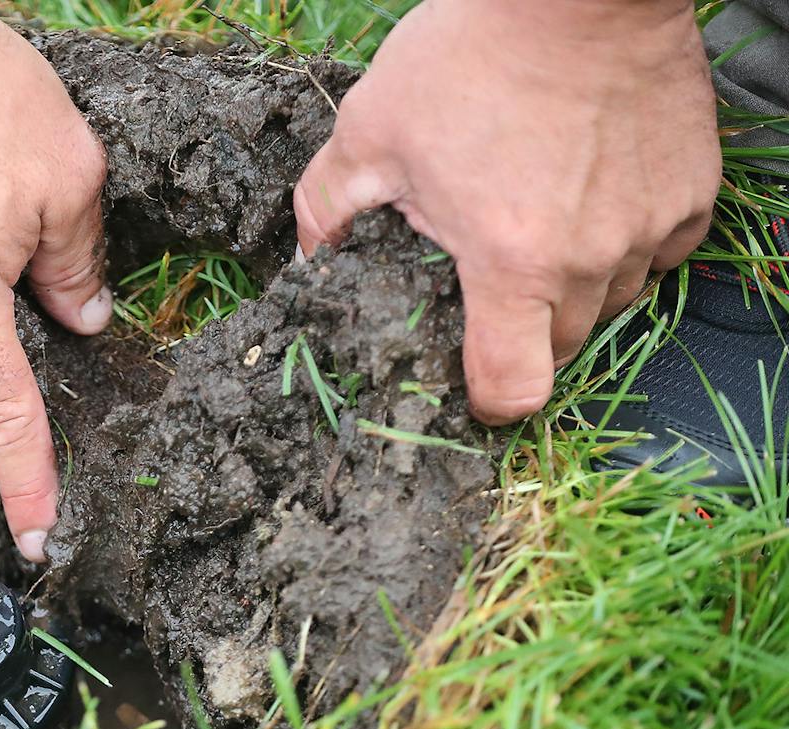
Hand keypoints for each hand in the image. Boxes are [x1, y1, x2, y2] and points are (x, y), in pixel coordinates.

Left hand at [294, 0, 720, 424]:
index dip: (489, 403)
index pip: (515, 388)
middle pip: (559, 348)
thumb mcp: (371, 129)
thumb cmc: (470, 53)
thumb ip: (329, 206)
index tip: (473, 387)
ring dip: (571, 290)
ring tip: (535, 230)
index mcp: (509, 260)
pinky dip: (624, 247)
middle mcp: (587, 258)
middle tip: (488, 286)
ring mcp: (646, 226)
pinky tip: (588, 205)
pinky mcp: (691, 191)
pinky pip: (658, 255)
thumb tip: (308, 258)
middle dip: (520, 334)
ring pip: (610, 303)